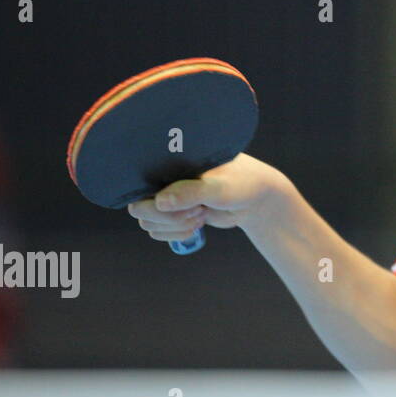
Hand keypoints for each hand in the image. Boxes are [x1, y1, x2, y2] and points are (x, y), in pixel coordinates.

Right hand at [127, 152, 293, 242]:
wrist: (255, 199)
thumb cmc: (241, 184)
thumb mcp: (219, 187)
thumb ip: (191, 192)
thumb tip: (159, 201)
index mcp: (171, 163)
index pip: (141, 185)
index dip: (160, 202)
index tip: (191, 202)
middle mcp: (164, 179)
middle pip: (140, 209)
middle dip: (169, 217)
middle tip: (198, 211)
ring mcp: (168, 197)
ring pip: (148, 223)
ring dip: (175, 226)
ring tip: (201, 214)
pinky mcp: (174, 214)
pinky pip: (159, 231)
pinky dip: (176, 234)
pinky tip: (198, 224)